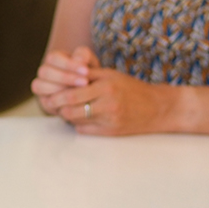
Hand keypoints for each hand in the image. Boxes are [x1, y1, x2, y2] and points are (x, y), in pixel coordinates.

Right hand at [32, 46, 97, 111]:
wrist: (85, 91)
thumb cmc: (85, 73)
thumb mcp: (88, 61)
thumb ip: (84, 55)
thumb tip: (80, 60)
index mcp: (53, 60)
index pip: (53, 58)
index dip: (68, 64)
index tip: (86, 70)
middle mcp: (44, 72)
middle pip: (44, 72)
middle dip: (65, 77)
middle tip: (85, 82)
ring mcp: (41, 87)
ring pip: (39, 86)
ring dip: (60, 89)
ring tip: (80, 92)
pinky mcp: (44, 101)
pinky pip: (46, 101)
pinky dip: (60, 102)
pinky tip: (75, 103)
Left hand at [39, 66, 177, 135]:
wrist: (159, 108)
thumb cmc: (131, 88)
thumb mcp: (111, 75)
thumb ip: (88, 75)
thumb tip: (63, 76)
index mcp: (106, 86)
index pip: (71, 93)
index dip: (57, 94)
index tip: (49, 92)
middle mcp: (108, 104)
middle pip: (70, 109)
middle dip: (57, 106)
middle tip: (51, 103)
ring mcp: (110, 120)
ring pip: (75, 120)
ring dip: (66, 115)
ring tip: (64, 108)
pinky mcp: (111, 132)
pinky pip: (84, 130)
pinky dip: (78, 124)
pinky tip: (79, 117)